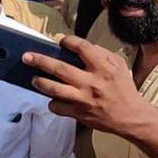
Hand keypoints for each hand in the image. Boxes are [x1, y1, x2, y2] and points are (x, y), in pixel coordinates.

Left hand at [23, 35, 153, 135]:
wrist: (131, 117)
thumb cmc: (123, 89)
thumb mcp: (119, 65)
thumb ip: (101, 54)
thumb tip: (80, 46)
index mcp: (104, 68)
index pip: (82, 48)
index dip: (69, 41)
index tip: (61, 41)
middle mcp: (92, 83)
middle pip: (60, 68)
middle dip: (40, 60)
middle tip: (27, 56)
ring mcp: (83, 99)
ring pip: (54, 89)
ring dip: (40, 82)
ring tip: (34, 78)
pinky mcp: (78, 114)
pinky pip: (57, 107)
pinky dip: (52, 102)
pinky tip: (53, 98)